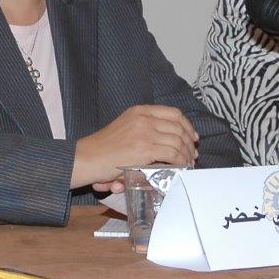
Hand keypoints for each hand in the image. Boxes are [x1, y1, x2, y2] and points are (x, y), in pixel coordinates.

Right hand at [71, 105, 198, 188]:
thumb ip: (146, 129)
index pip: (174, 113)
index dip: (187, 125)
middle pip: (179, 127)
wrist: (86, 158)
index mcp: (140, 111)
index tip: (193, 137)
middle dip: (189, 142)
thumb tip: (170, 141)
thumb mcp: (126, 127)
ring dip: (186, 154)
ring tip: (188, 163)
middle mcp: (144, 118)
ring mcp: (144, 133)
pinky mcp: (144, 150)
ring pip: (178, 141)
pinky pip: (172, 154)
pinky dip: (181, 162)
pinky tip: (181, 167)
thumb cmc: (104, 148)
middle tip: (193, 154)